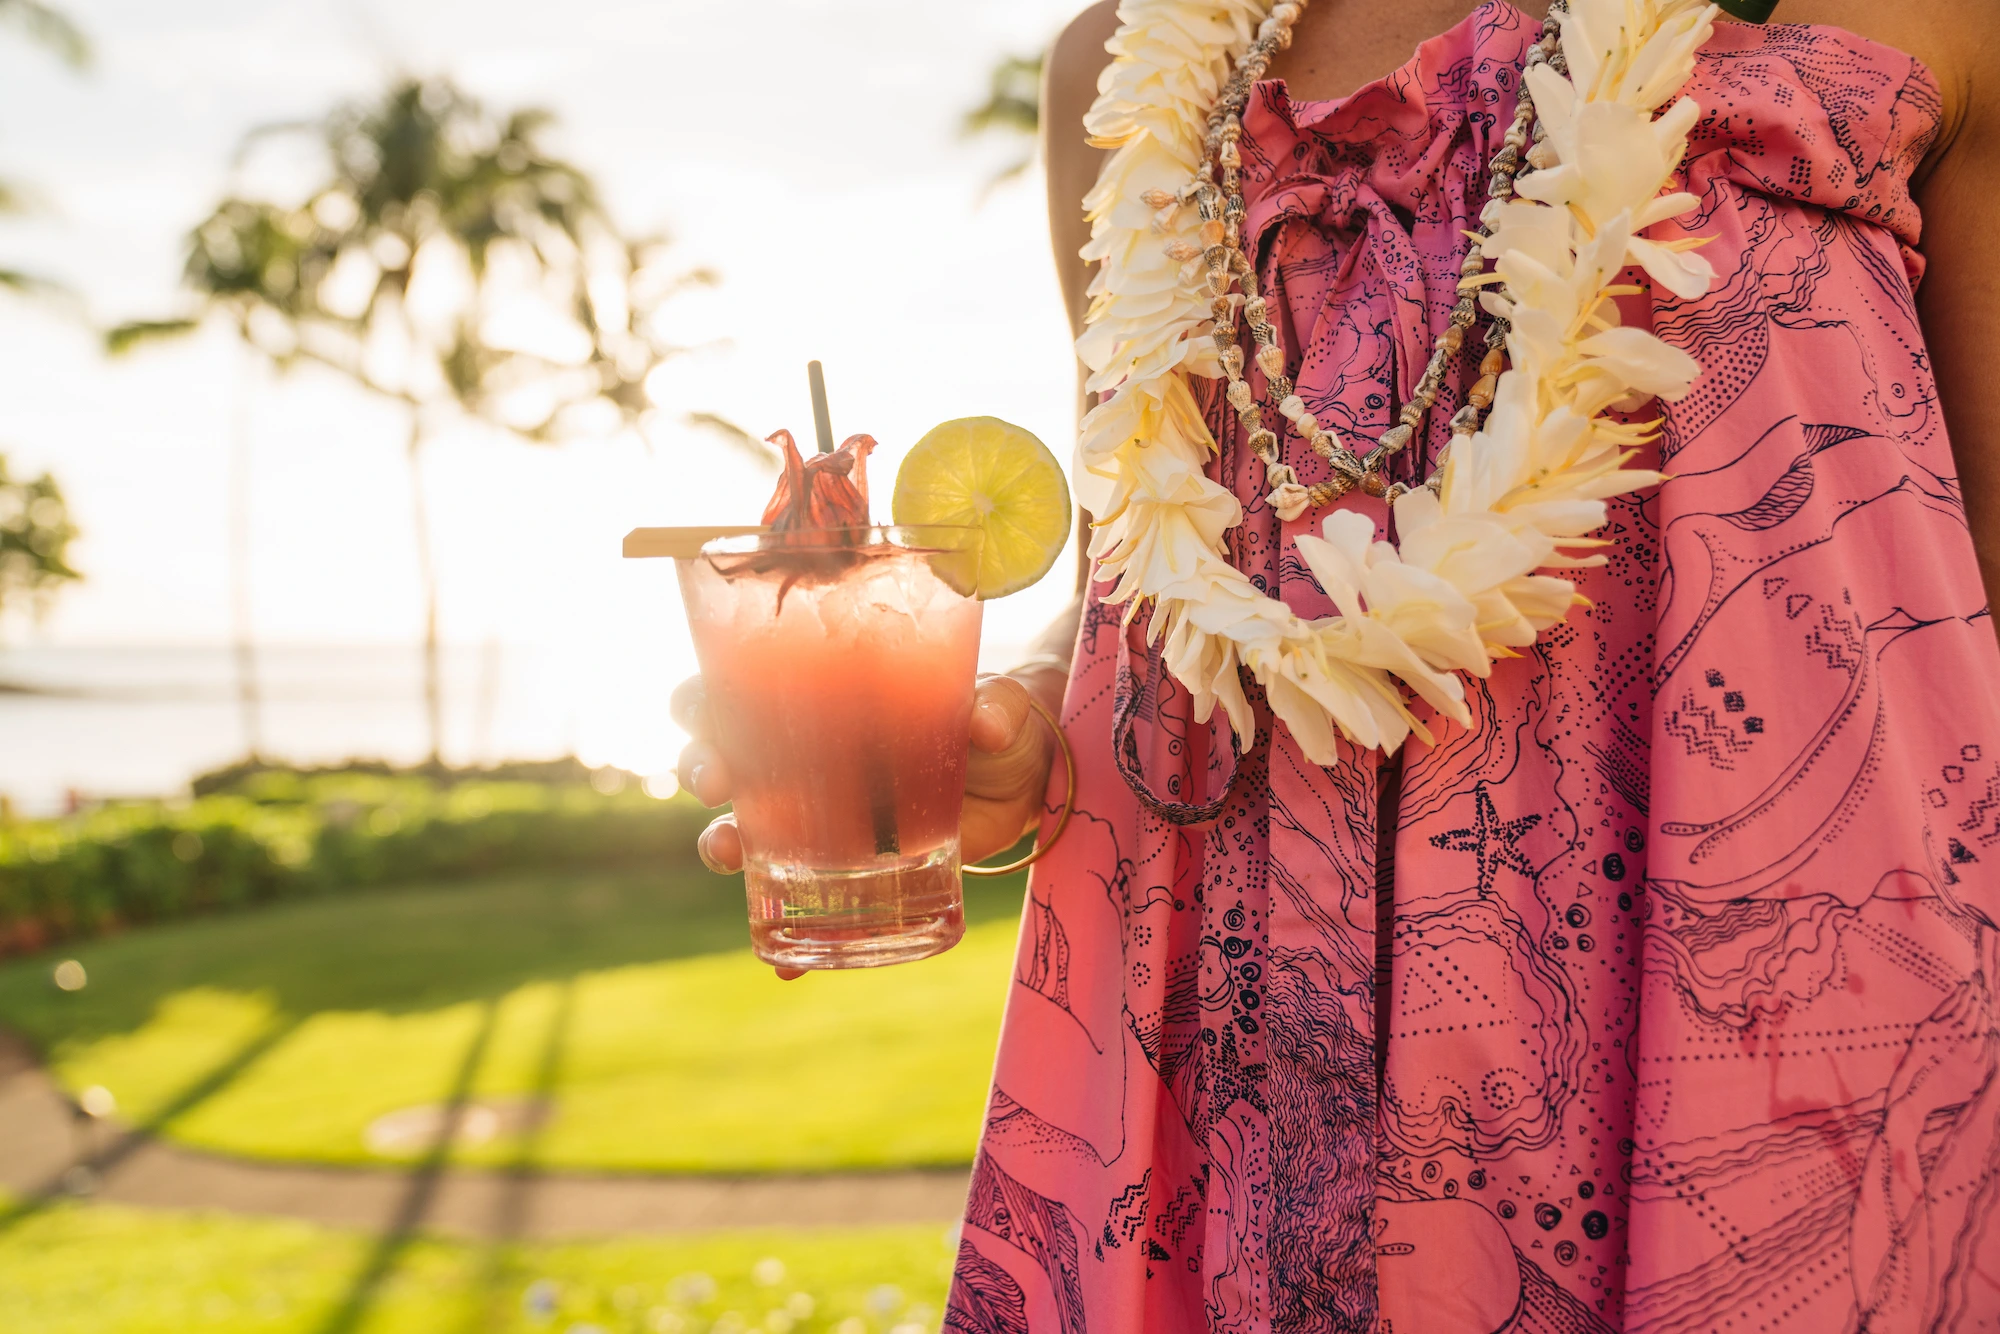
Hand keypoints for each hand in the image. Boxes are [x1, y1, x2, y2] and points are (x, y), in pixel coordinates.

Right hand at [672, 669, 1063, 980]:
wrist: (1023, 782)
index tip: (701, 710)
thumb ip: (996, 706)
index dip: (704, 699)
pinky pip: (804, 911)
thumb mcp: (999, 707)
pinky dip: (788, 946)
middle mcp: (806, 757)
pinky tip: (783, 968)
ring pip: (743, 830)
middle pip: (724, 757)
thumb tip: (987, 722)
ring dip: (720, 844)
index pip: (740, 689)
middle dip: (701, 766)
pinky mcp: (850, 872)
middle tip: (716, 780)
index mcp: (827, 701)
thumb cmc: (995, 724)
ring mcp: (821, 819)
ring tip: (728, 855)